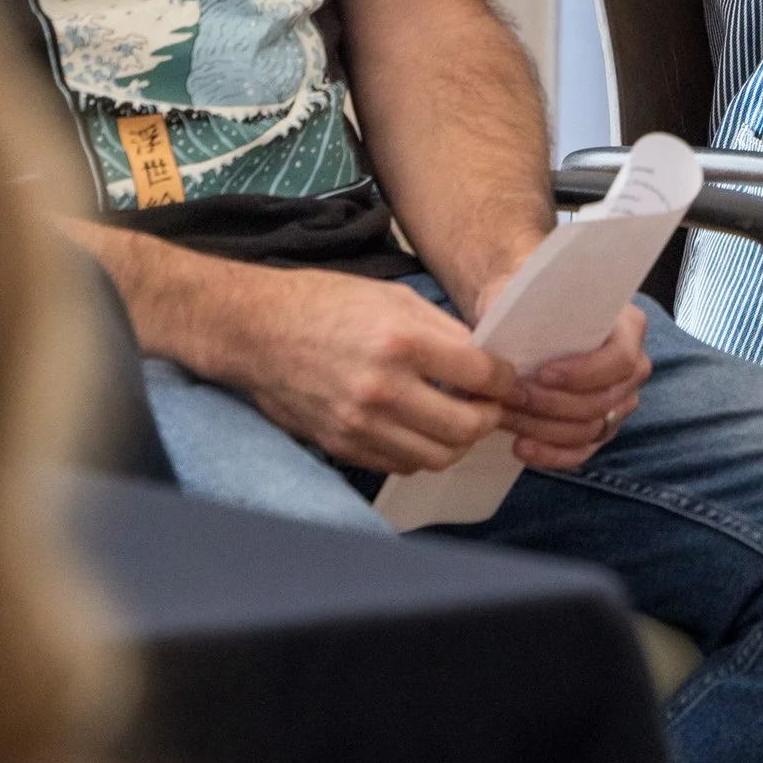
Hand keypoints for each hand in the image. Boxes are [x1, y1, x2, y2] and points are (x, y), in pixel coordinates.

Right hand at [213, 268, 522, 474]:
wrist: (256, 331)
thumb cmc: (325, 304)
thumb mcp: (393, 297)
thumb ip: (444, 330)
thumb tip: (484, 358)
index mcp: (402, 342)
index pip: (481, 376)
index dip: (505, 380)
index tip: (506, 378)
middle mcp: (383, 389)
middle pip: (466, 428)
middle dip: (488, 417)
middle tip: (487, 404)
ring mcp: (360, 425)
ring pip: (437, 456)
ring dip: (457, 441)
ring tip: (456, 418)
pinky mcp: (341, 446)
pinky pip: (400, 465)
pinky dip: (420, 452)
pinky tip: (420, 428)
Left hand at [488, 301, 653, 474]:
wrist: (528, 319)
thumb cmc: (529, 303)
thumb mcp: (521, 293)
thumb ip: (518, 308)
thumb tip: (504, 334)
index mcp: (628, 327)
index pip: (620, 360)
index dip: (582, 373)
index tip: (541, 373)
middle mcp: (634, 367)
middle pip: (601, 401)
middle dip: (551, 404)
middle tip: (510, 398)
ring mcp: (621, 401)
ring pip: (590, 429)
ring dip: (543, 428)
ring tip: (505, 417)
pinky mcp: (602, 427)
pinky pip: (583, 451)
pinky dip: (552, 454)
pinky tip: (521, 447)